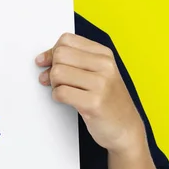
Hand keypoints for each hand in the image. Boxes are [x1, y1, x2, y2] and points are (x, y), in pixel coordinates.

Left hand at [35, 33, 145, 153]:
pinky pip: (61, 92)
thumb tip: (42, 59)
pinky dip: (57, 97)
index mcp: (104, 54)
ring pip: (58, 72)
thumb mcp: (97, 73)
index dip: (52, 51)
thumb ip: (72, 61)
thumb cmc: (108, 100)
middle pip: (60, 55)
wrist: (126, 128)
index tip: (48, 63)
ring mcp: (101, 84)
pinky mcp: (94, 103)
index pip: (66, 40)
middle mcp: (105, 66)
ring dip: (54, 84)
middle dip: (52, 69)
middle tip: (58, 81)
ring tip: (65, 91)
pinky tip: (68, 100)